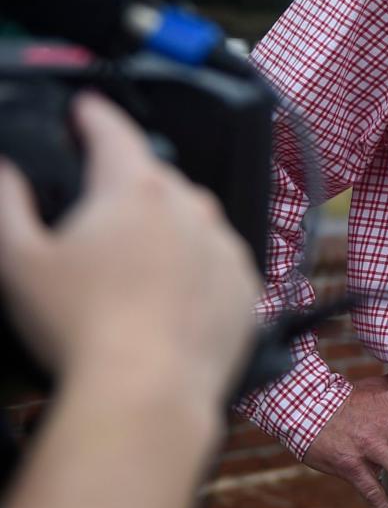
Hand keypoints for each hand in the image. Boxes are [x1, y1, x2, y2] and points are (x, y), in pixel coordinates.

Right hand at [0, 92, 260, 404]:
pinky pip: (216, 263)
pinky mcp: (244, 286)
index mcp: (135, 188)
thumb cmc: (78, 330)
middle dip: (125, 189)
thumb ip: (7, 204)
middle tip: (96, 224)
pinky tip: (166, 302)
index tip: (86, 110)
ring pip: (190, 220)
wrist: (147, 397)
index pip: (113, 131)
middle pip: (153, 179)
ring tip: (130, 274)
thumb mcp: (20, 262)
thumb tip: (2, 168)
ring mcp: (224, 244)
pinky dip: (195, 271)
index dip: (94, 116)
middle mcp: (191, 204)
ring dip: (165, 231)